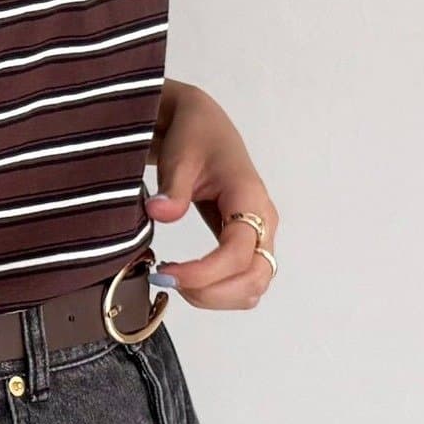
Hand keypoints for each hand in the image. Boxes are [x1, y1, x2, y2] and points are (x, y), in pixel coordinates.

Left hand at [145, 82, 278, 309]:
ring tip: (175, 280)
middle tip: (167, 280)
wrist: (203, 126)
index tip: (165, 273)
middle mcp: (263, 222)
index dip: (203, 273)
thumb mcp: (180, 153)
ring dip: (215, 297)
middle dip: (211, 292)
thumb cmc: (195, 136)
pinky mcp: (248, 245)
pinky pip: (244, 283)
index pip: (238, 253)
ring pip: (253, 287)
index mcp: (249, 198)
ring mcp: (260, 236)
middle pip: (255, 279)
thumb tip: (160, 212)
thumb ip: (173, 185)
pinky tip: (187, 279)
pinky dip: (218, 293)